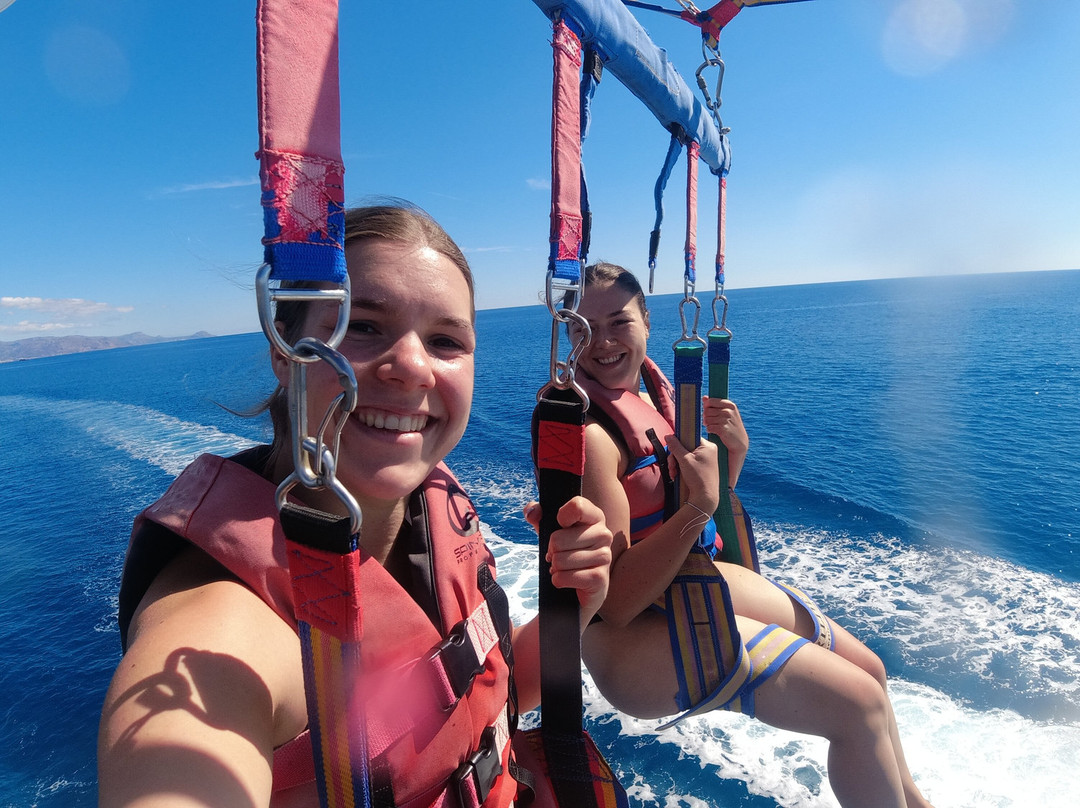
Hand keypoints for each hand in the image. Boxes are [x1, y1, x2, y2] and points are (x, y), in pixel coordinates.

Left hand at [524, 497, 611, 627]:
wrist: (581, 589)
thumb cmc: (566, 554)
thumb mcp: (550, 531)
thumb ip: (538, 516)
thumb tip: (531, 511)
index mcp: (595, 517)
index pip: (577, 506)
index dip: (561, 516)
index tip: (561, 525)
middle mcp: (604, 534)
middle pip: (557, 539)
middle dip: (552, 551)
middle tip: (560, 555)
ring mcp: (605, 556)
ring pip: (559, 560)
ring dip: (556, 568)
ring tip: (565, 568)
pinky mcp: (599, 578)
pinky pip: (563, 577)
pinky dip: (558, 581)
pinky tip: (567, 580)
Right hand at [665, 433, 719, 512]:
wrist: (705, 497)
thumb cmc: (698, 477)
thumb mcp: (684, 460)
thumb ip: (675, 446)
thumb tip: (668, 436)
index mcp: (708, 446)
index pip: (690, 437)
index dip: (679, 442)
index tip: (672, 449)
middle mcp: (708, 451)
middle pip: (686, 447)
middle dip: (675, 458)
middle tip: (671, 466)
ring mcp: (705, 460)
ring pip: (685, 456)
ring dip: (676, 464)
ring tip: (673, 473)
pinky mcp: (702, 468)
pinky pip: (688, 464)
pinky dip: (680, 469)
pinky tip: (676, 476)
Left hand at [702, 397, 747, 485]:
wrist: (739, 442)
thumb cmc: (731, 426)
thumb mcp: (726, 413)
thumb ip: (715, 405)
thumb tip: (704, 397)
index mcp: (730, 405)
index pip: (710, 401)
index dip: (707, 407)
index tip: (709, 412)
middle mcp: (728, 411)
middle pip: (707, 411)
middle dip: (706, 417)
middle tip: (711, 422)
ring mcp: (726, 420)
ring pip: (707, 419)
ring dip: (708, 424)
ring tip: (714, 427)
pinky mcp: (723, 429)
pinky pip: (709, 427)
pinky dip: (710, 430)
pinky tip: (715, 432)